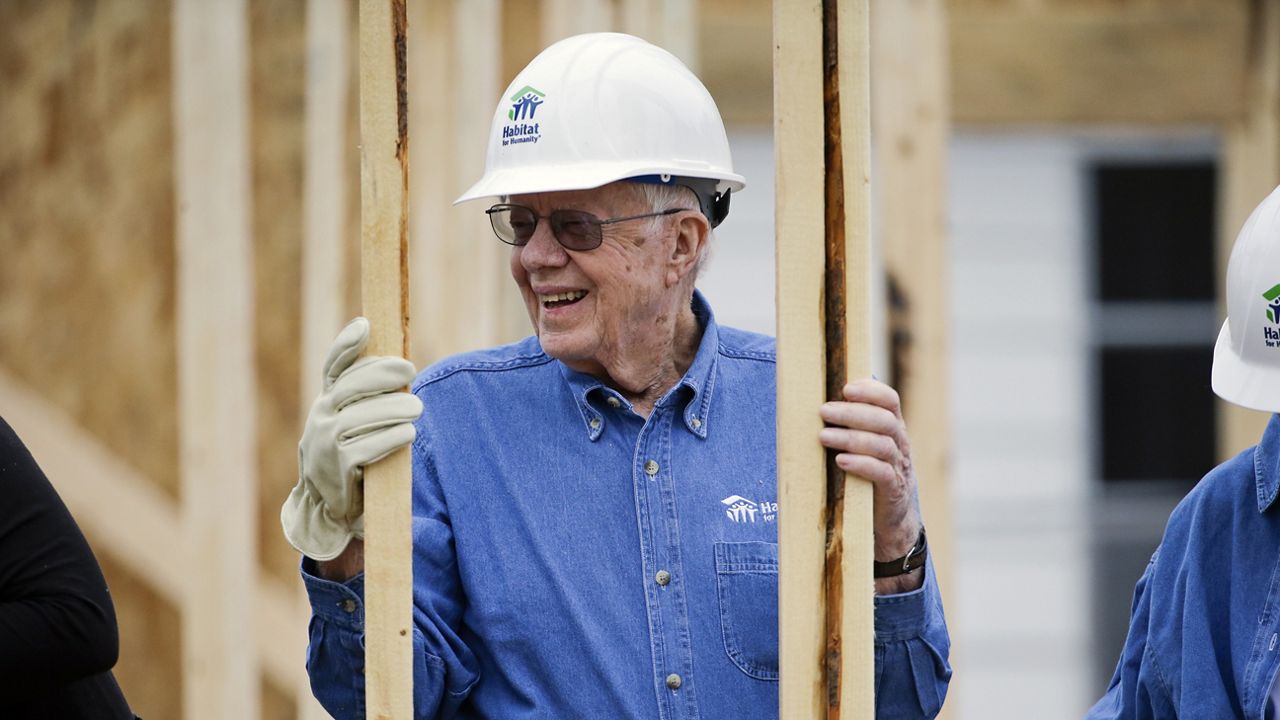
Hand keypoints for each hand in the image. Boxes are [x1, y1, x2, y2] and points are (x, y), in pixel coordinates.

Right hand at [281, 317, 422, 560]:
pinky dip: (390, 439)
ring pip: (361, 417)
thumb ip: (367, 395)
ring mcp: (325, 441)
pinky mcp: (338, 466)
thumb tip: (400, 365)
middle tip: (410, 371)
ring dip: (393, 410)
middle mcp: (320, 415)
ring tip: (416, 409)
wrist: (330, 504)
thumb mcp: (352, 419)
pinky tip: (407, 434)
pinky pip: (367, 447)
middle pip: (351, 386)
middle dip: (382, 375)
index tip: (365, 326)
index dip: (347, 344)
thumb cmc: (352, 452)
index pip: (334, 366)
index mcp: (326, 399)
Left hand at [818, 379, 923, 591]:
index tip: (845, 388)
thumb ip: (850, 424)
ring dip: (851, 437)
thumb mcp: (865, 445)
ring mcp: (899, 467)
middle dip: (852, 412)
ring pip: (882, 445)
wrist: (893, 517)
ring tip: (823, 436)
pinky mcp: (893, 490)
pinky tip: (840, 461)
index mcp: (892, 427)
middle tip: (823, 410)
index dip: (870, 391)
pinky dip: (861, 464)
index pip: (889, 400)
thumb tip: (808, 401)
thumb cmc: (869, 472)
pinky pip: (882, 473)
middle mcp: (899, 443)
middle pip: (883, 420)